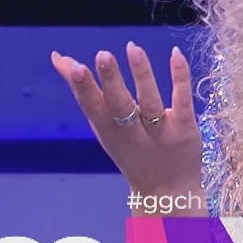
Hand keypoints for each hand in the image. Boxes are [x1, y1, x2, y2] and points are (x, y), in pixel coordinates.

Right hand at [50, 42, 205, 215]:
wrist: (166, 193)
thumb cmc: (129, 150)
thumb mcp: (103, 127)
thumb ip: (85, 92)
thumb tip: (58, 57)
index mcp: (108, 131)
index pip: (92, 107)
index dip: (82, 87)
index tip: (73, 64)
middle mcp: (131, 133)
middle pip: (119, 105)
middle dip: (110, 81)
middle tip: (102, 55)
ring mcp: (160, 132)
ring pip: (150, 102)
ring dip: (142, 75)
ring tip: (133, 48)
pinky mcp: (185, 130)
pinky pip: (182, 101)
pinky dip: (179, 78)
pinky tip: (175, 54)